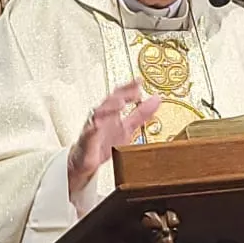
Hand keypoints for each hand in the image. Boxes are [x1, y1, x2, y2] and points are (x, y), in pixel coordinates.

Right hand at [67, 79, 161, 199]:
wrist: (88, 162)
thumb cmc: (104, 142)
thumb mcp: (127, 127)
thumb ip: (141, 114)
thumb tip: (157, 100)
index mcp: (112, 112)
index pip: (120, 95)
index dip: (129, 87)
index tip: (140, 81)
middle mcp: (102, 116)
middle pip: (111, 100)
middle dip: (122, 94)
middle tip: (135, 90)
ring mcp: (93, 127)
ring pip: (98, 112)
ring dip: (110, 107)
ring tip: (121, 103)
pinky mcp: (86, 140)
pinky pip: (89, 132)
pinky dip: (93, 127)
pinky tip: (98, 124)